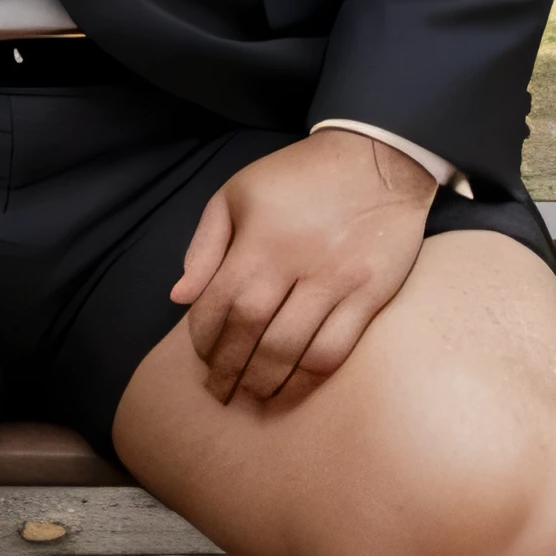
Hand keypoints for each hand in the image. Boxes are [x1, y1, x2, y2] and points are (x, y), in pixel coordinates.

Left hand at [170, 127, 435, 407]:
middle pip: (254, 334)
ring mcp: (338, 281)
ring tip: (253, 396)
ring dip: (268, 382)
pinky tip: (294, 388)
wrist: (375, 159)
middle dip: (230, 370)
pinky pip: (337, 349)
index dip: (205, 339)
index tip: (201, 356)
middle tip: (220, 391)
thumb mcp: (237, 194)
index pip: (221, 305)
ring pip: (294, 350)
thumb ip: (204, 245)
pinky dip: (310, 377)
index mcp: (259, 239)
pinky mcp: (371, 294)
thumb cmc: (296, 177)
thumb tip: (180, 297)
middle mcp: (297, 263)